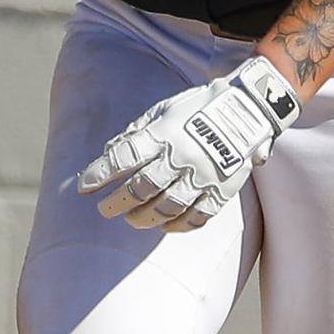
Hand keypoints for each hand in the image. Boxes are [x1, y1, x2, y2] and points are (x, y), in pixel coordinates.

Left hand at [78, 56, 300, 231]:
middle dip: (117, 202)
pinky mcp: (222, 189)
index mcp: (165, 132)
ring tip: (132, 220)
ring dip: (144, 218)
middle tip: (105, 209)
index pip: (124, 156)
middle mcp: (181, 156)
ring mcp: (203, 175)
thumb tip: (111, 151)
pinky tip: (165, 226)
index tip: (84, 185)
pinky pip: (197, 217)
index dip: (100, 172)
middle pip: (140, 188)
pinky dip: (178, 226)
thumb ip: (139, 131)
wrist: (249, 108)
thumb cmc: (199, 106)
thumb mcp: (165, 109)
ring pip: (166, 207)